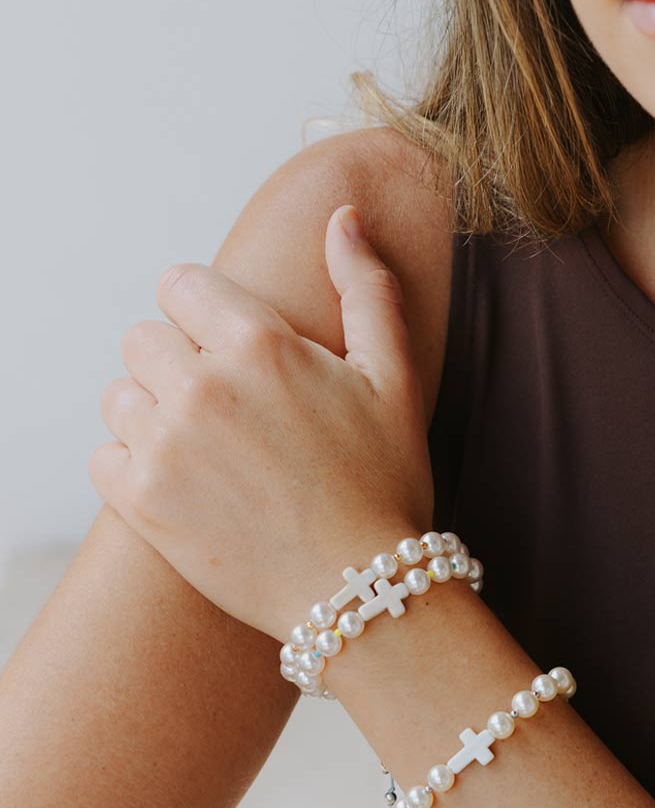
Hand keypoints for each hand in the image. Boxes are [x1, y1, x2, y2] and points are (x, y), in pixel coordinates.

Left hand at [90, 205, 432, 644]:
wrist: (365, 591)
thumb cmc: (387, 484)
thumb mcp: (397, 379)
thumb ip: (367, 289)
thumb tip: (342, 216)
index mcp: (260, 344)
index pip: (180, 285)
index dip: (208, 315)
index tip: (235, 352)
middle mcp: (201, 386)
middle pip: (143, 338)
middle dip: (180, 364)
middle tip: (231, 412)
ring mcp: (165, 446)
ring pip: (121, 397)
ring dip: (155, 415)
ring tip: (212, 454)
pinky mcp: (142, 503)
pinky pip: (104, 456)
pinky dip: (135, 467)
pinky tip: (190, 487)